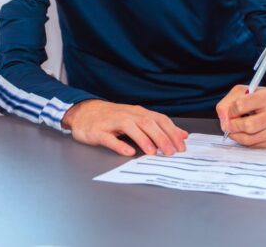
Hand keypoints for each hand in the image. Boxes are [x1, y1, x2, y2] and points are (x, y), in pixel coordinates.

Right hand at [61, 99, 188, 156]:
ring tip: (152, 152)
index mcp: (138, 112)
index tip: (181, 146)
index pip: (159, 119)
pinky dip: (119, 145)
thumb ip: (159, 126)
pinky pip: (109, 138)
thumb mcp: (136, 119)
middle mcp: (127, 115)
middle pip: (147, 123)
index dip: (171, 132)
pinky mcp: (98, 131)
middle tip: (171, 152)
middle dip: (161, 137)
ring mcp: (112, 122)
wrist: (83, 112)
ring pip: (130, 127)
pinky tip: (128, 152)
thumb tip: (181, 134)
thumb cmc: (113, 117)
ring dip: (143, 140)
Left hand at [216, 86, 265, 147]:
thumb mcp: (246, 92)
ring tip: (236, 129)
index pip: (241, 105)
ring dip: (237, 135)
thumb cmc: (263, 100)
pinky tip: (248, 133)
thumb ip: (229, 101)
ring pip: (249, 140)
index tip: (231, 111)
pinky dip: (246, 141)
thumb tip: (223, 120)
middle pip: (247, 126)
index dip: (231, 110)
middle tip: (229, 124)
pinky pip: (255, 146)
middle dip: (233, 126)